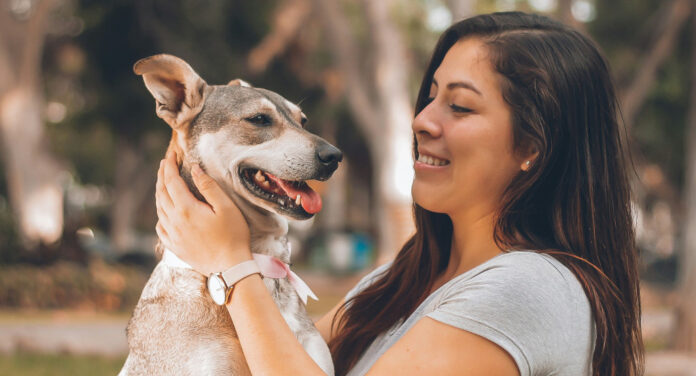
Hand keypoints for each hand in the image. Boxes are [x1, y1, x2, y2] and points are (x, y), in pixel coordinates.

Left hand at [155, 151, 251, 274]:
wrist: (229, 268)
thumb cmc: (233, 236)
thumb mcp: (226, 207)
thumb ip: (208, 186)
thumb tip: (194, 169)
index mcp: (186, 209)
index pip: (171, 181)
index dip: (169, 166)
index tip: (171, 154)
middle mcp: (174, 221)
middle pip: (161, 193)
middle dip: (161, 176)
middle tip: (164, 163)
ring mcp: (173, 236)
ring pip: (159, 209)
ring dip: (160, 193)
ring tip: (163, 183)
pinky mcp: (175, 247)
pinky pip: (161, 227)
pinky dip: (160, 215)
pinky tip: (165, 213)